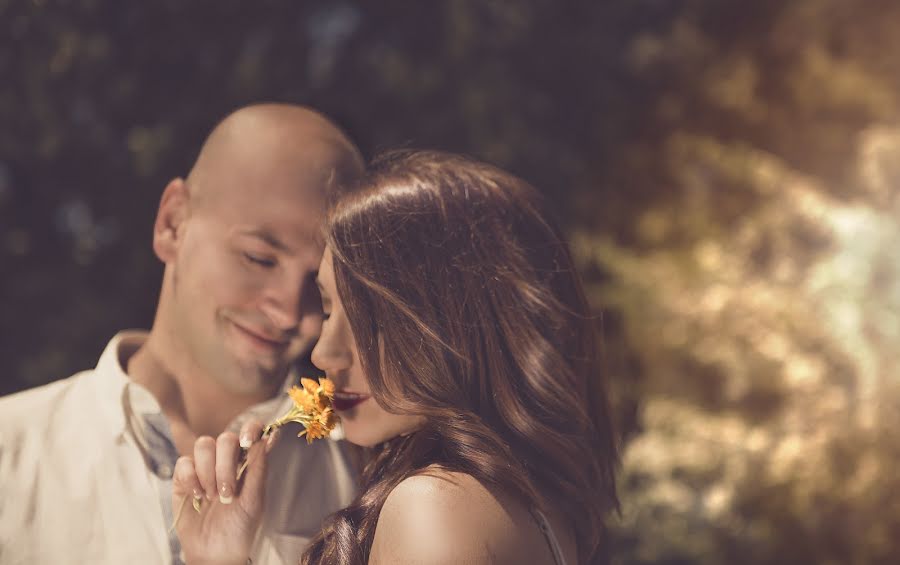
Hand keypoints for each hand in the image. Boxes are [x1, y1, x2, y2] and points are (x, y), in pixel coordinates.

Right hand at [172, 420, 277, 564]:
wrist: (214, 552)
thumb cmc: (240, 527)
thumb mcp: (254, 500)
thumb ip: (259, 468)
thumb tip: (270, 436)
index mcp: (248, 462)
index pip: (251, 431)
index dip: (249, 429)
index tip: (247, 444)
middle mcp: (227, 460)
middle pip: (225, 438)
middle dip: (225, 466)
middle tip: (227, 493)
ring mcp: (204, 466)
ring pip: (204, 445)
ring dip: (208, 473)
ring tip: (212, 497)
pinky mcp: (183, 477)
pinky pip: (184, 462)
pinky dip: (191, 479)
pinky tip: (198, 497)